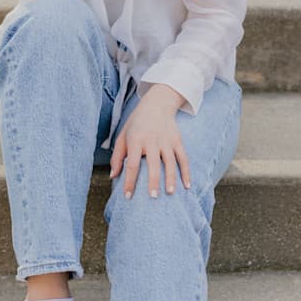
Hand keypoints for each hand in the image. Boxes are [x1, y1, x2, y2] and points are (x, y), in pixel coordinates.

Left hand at [109, 84, 190, 198]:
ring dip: (171, 178)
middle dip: (153, 181)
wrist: (157, 103)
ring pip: (170, 162)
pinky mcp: (177, 140)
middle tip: (152, 197)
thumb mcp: (123, 135)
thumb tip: (113, 177)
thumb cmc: (136, 123)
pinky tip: (187, 185)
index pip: (132, 164)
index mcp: (136, 139)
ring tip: (170, 193)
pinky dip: (186, 172)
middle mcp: (152, 140)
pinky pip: (183, 158)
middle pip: (153, 163)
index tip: (128, 196)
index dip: (129, 181)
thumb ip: (117, 156)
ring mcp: (166, 140)